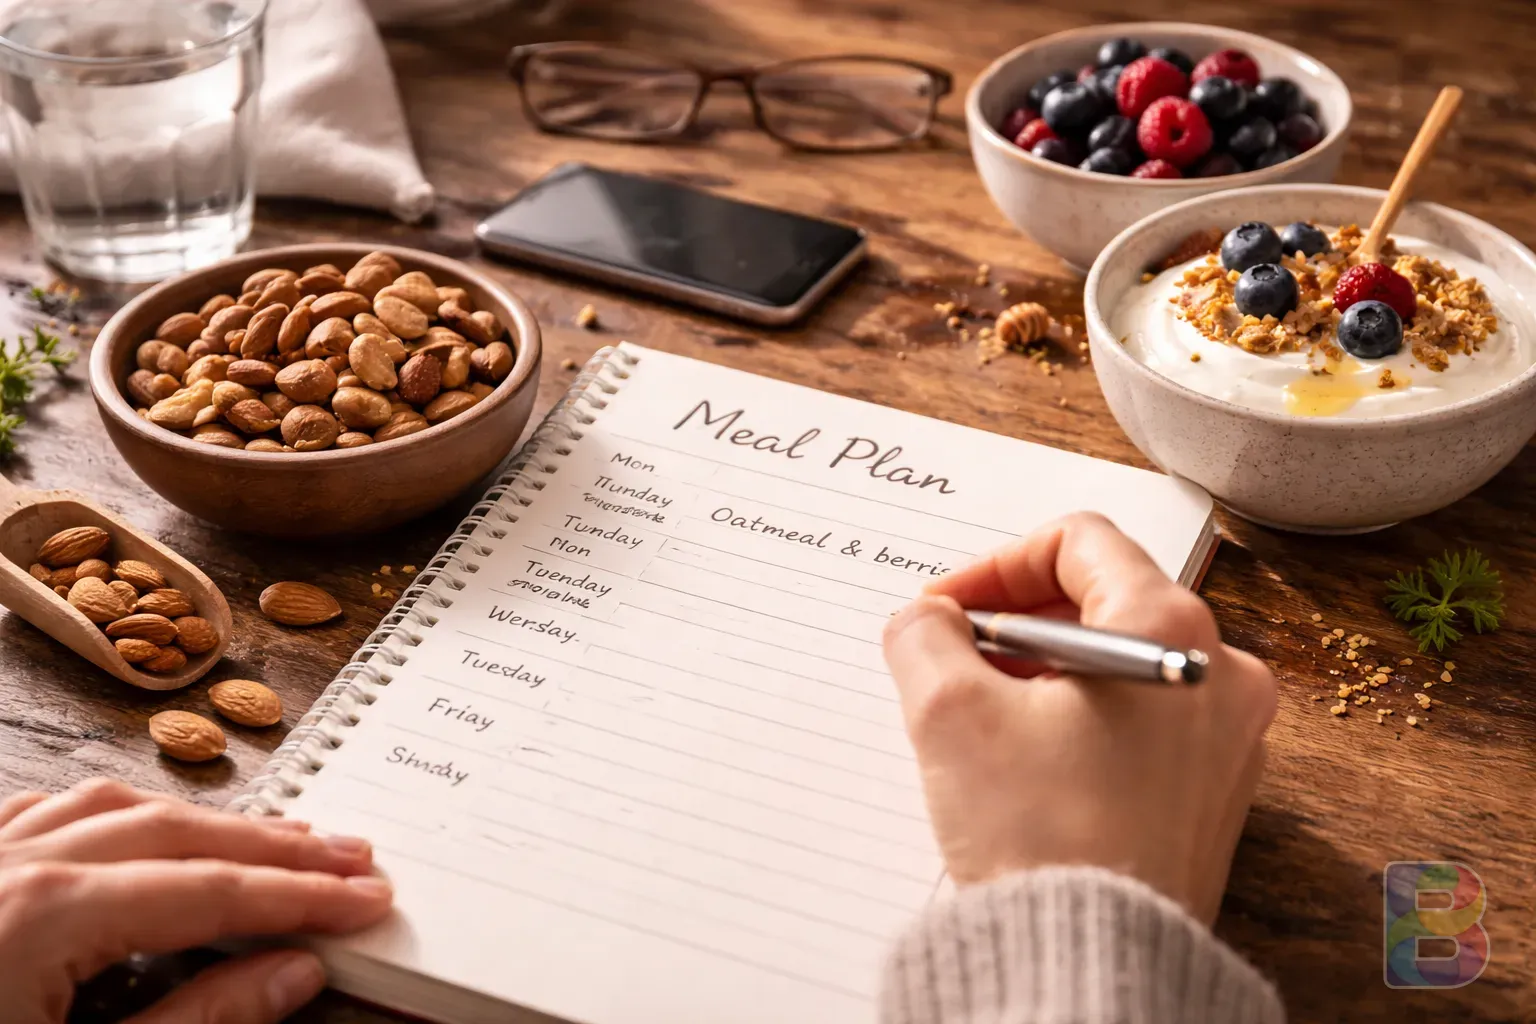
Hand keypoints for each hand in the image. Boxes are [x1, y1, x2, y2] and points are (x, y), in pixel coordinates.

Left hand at [0, 779, 391, 1022]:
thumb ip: (196, 1022)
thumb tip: (295, 974)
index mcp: (46, 915)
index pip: (212, 892)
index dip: (301, 896)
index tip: (366, 900)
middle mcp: (13, 865)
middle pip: (176, 834)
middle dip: (274, 847)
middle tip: (350, 858)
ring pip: (109, 808)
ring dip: (201, 822)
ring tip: (271, 837)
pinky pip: (42, 814)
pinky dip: (107, 815)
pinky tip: (136, 827)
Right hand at [882, 512, 1275, 922]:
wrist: (1093, 961)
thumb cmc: (1041, 840)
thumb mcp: (950, 713)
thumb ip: (925, 635)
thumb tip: (927, 620)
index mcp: (1169, 629)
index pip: (1078, 540)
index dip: (996, 565)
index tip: (949, 610)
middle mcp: (1218, 673)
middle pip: (1103, 599)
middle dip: (1016, 623)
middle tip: (957, 661)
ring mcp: (1225, 737)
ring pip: (1121, 661)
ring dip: (1044, 672)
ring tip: (984, 717)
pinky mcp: (1212, 791)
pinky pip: (1143, 720)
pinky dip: (1080, 719)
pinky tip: (1028, 762)